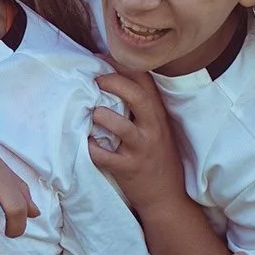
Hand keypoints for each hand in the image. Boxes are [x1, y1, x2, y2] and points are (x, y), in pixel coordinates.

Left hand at [88, 71, 187, 212]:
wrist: (167, 197)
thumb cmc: (158, 158)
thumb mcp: (158, 129)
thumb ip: (142, 109)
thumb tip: (114, 81)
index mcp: (158, 116)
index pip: (145, 81)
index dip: (123, 65)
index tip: (102, 57)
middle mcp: (152, 129)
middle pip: (136, 96)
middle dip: (113, 82)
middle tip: (95, 80)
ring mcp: (141, 149)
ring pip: (121, 126)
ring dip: (102, 116)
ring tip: (93, 114)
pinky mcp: (128, 168)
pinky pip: (105, 156)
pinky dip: (91, 148)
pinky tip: (87, 144)